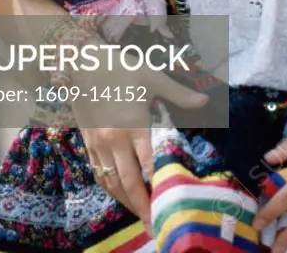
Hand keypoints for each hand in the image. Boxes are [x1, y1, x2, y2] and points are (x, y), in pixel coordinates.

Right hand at [70, 50, 208, 229]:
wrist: (81, 63)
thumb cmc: (120, 67)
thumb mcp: (152, 77)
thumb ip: (179, 94)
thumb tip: (205, 100)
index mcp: (134, 127)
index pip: (149, 165)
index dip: (159, 186)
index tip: (169, 203)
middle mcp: (114, 141)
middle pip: (129, 182)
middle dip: (142, 206)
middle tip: (154, 224)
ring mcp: (98, 144)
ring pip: (111, 181)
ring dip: (125, 200)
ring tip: (139, 213)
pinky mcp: (87, 143)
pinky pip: (97, 173)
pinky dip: (109, 187)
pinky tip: (117, 192)